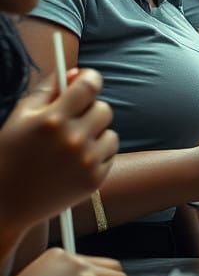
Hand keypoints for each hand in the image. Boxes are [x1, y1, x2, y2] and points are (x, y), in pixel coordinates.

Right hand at [0, 68, 117, 236]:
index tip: (88, 80)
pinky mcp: (95, 179)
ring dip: (95, 134)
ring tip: (70, 145)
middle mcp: (72, 139)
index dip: (91, 78)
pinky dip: (97, 154)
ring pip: (110, 132)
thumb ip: (49, 90)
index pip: (89, 86)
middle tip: (72, 120)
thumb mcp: (21, 116)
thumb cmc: (10, 154)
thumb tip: (77, 73)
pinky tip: (74, 161)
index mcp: (52, 120)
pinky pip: (110, 154)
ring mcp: (86, 161)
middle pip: (104, 109)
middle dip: (90, 110)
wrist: (5, 202)